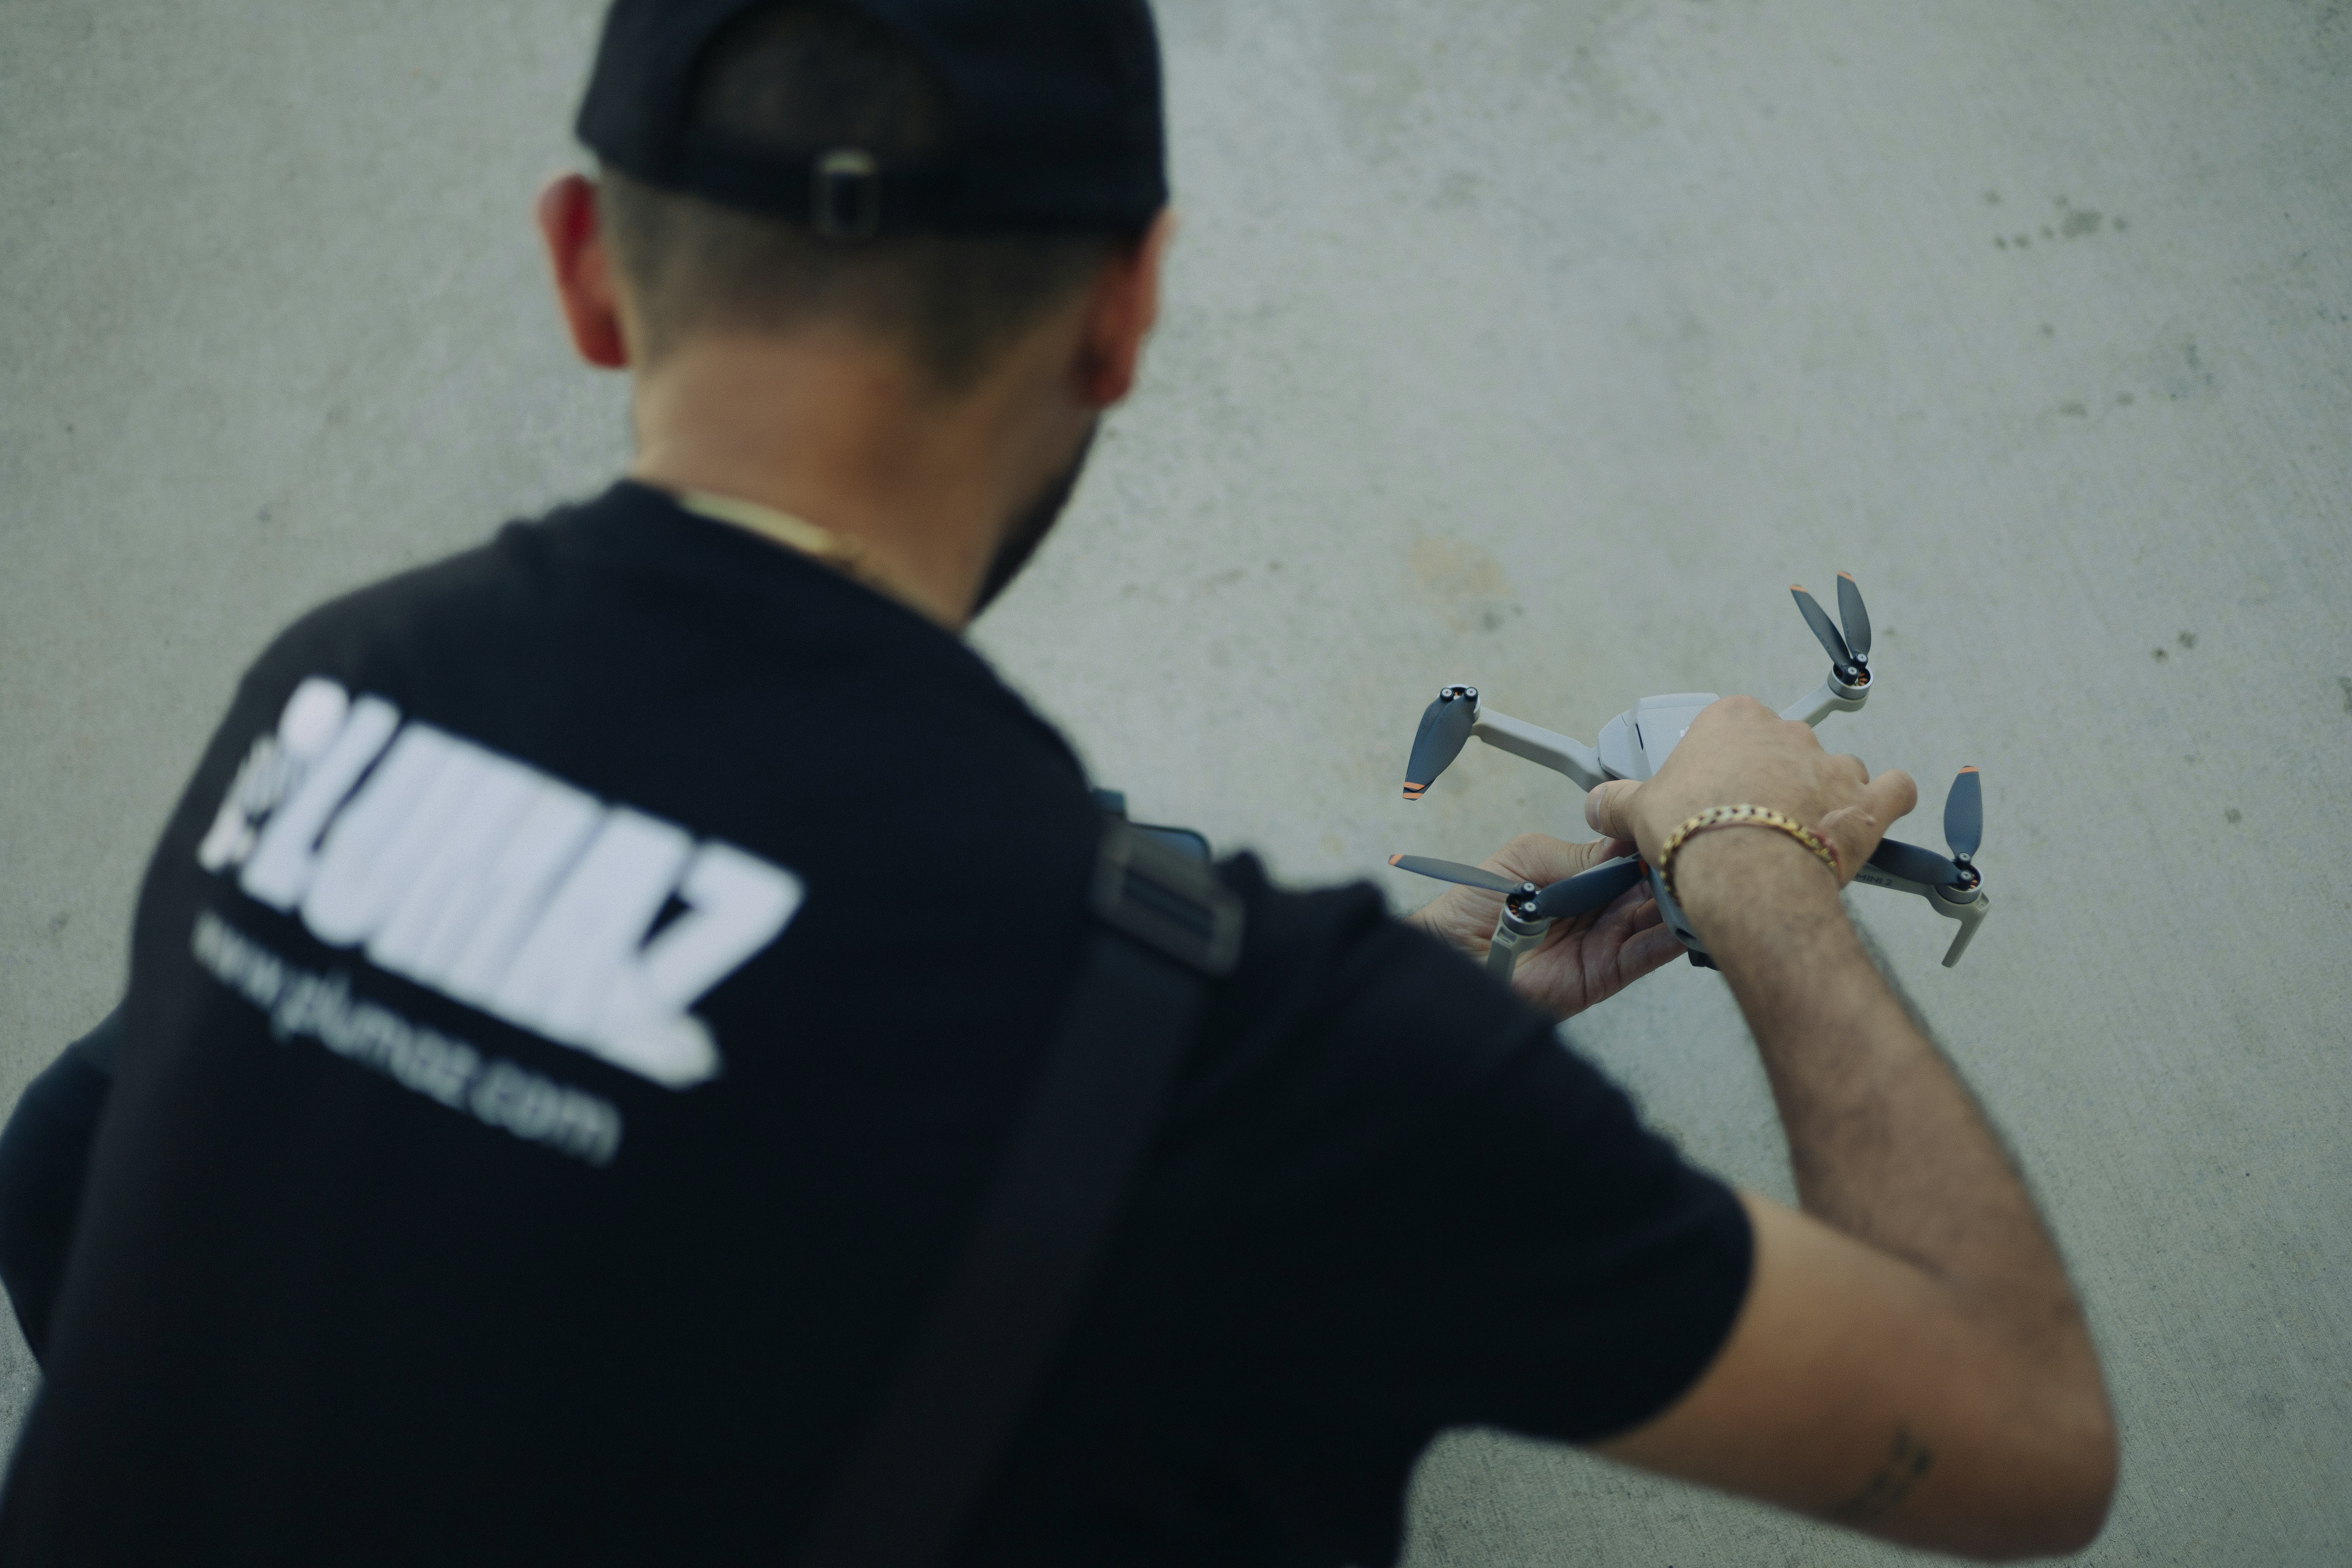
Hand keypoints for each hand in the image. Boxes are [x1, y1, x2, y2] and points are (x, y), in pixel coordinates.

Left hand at [1402, 832, 1685, 1018]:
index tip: (1669, 827)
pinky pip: (1644, 956)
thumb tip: (1621, 843)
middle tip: (1692, 856)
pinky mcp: (1604, 973)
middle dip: (1670, 872)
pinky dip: (1668, 942)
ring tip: (1697, 886)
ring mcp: (1605, 940)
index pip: (1628, 856)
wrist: (1449, 957)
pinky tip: (1685, 925)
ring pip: (1656, 920)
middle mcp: (1599, 907)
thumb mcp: (1523, 860)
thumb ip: (1573, 854)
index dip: (1648, 843)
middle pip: (1649, 887)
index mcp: (1579, 876)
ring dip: (1678, 904)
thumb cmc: (1471, 906)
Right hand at [1581, 696, 1917, 886]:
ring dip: (1823, 797)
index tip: (1710, 793)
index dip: (1720, 766)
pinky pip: (1894, 790)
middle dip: (1770, 782)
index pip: (1729, 730)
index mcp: (1732, 720)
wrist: (1746, 875)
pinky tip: (1871, 816)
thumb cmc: (1694, 833)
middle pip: (1782, 750)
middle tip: (1747, 823)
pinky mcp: (1869, 803)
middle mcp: (1787, 733)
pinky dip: (1887, 801)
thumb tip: (1597, 804)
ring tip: (1800, 835)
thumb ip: (1615, 802)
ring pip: (1835, 772)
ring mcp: (1833, 766)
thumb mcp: (1637, 813)